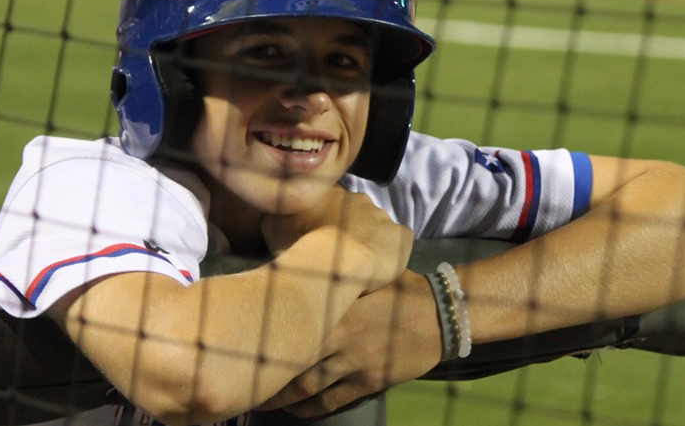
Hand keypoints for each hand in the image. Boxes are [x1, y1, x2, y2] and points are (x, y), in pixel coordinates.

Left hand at [258, 270, 441, 416]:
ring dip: (283, 398)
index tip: (244, 347)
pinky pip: (333, 401)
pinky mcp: (370, 382)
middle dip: (266, 377)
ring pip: (309, 388)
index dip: (266, 341)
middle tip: (244, 382)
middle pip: (293, 363)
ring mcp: (355, 364)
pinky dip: (310, 409)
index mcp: (337, 310)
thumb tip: (297, 273)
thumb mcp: (365, 275)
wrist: (440, 314)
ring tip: (263, 402)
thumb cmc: (400, 288)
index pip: (293, 328)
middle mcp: (341, 339)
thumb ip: (334, 279)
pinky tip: (296, 410)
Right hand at [261, 189, 411, 292]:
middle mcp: (361, 199)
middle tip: (341, 256)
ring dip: (372, 242)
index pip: (333, 206)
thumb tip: (272, 216)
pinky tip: (382, 266)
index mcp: (333, 194)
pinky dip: (393, 252)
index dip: (328, 225)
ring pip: (379, 229)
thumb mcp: (273, 226)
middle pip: (358, 216)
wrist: (332, 261)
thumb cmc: (300, 244)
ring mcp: (384, 217)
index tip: (323, 243)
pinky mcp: (401, 236)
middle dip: (352, 232)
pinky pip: (400, 241)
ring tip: (361, 265)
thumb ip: (275, 216)